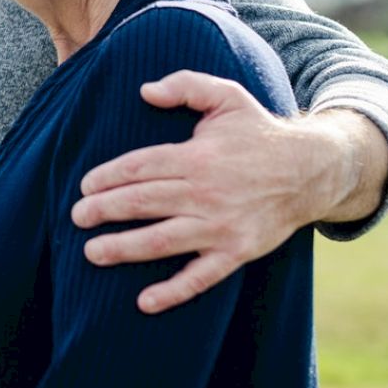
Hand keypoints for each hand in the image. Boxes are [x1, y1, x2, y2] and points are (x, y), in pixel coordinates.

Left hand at [70, 70, 353, 313]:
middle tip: (76, 217)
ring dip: (123, 249)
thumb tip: (145, 90)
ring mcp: (220, 226)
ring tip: (91, 253)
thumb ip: (186, 85)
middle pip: (142, 203)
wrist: (311, 171)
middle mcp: (205, 193)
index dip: (108, 177)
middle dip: (103, 211)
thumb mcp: (226, 95)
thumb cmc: (258, 132)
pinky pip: (201, 277)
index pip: (139, 167)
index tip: (84, 186)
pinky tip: (144, 302)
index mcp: (197, 157)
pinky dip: (173, 292)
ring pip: (162, 240)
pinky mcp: (236, 252)